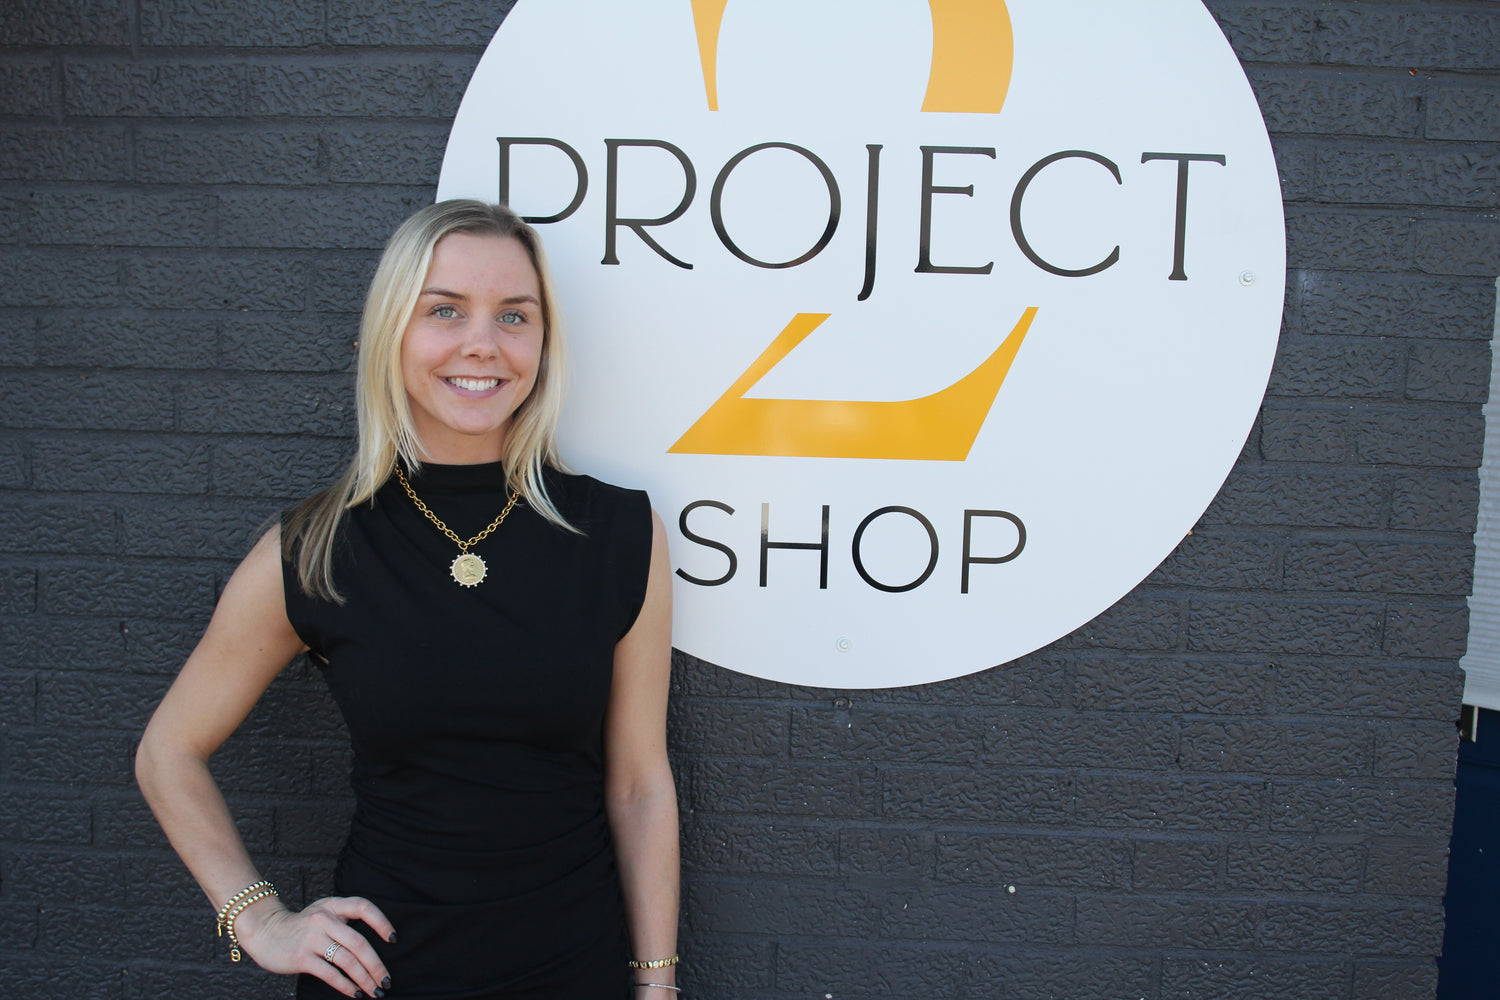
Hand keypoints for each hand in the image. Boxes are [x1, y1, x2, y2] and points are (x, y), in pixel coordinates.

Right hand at [234, 895, 395, 997]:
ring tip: (375, 991)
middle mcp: (324, 919)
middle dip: (376, 965)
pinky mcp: (302, 957)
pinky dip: (346, 985)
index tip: (393, 939)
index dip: (381, 922)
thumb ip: (344, 920)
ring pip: (347, 960)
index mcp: (333, 906)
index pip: (363, 907)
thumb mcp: (322, 912)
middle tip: (386, 981)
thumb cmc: (300, 926)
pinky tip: (356, 993)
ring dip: (365, 978)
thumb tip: (373, 944)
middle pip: (359, 943)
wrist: (264, 932)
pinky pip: (330, 974)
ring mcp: (312, 938)